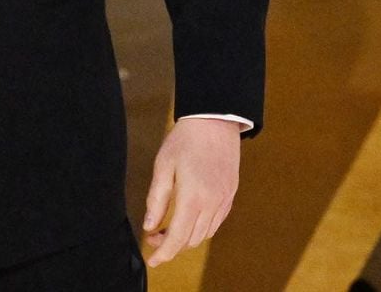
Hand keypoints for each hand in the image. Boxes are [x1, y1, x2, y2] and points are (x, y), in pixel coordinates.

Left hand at [142, 118, 240, 266]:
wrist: (214, 121)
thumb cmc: (185, 140)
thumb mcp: (163, 166)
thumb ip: (157, 198)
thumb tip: (150, 225)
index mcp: (193, 197)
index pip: (178, 238)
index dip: (164, 253)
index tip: (152, 259)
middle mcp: (212, 204)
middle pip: (191, 240)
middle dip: (171, 244)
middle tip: (153, 236)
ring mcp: (224, 201)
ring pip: (204, 234)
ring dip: (186, 237)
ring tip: (167, 227)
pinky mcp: (230, 196)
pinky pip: (215, 223)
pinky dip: (200, 228)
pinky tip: (188, 218)